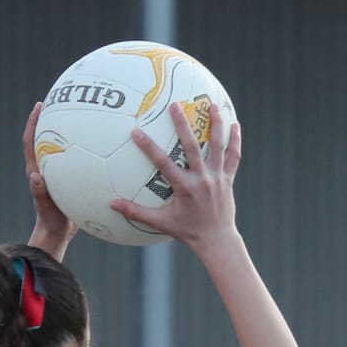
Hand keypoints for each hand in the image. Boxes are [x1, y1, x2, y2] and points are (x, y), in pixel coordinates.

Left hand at [23, 102, 76, 259]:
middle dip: (51, 119)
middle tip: (61, 103)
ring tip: (81, 120)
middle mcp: (45, 167)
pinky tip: (102, 150)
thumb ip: (40, 193)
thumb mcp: (46, 208)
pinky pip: (76, 162)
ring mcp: (57, 174)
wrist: (57, 233)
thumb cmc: (51, 222)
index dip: (34, 122)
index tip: (40, 105)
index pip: (31, 140)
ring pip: (61, 148)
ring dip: (68, 133)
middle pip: (45, 137)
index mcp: (37, 170)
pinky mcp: (68, 180)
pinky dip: (85, 153)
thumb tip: (35, 176)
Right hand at [110, 103, 241, 247]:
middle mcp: (202, 180)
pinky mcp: (228, 180)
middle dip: (183, 125)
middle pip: (192, 147)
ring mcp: (217, 178)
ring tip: (214, 105)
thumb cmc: (188, 232)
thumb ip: (136, 212)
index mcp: (184, 188)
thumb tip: (111, 204)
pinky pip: (233, 158)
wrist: (218, 241)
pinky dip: (235, 142)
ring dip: (216, 126)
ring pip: (218, 148)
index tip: (135, 131)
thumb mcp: (161, 222)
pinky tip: (236, 125)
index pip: (163, 163)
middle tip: (176, 104)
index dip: (148, 147)